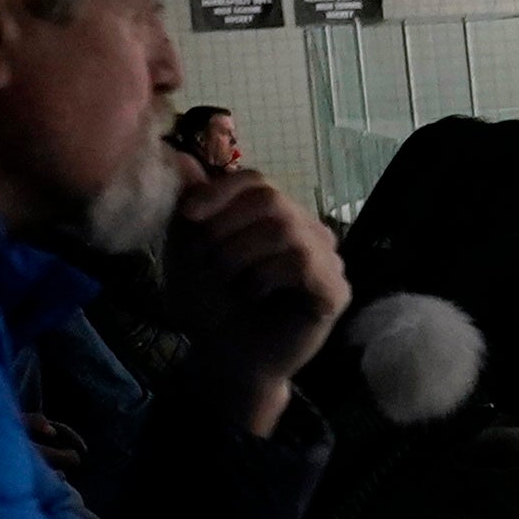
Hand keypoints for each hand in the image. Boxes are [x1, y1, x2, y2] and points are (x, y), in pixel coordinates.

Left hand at [178, 161, 350, 432]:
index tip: (188, 217)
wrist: (226, 358)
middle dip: (227, 229)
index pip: (257, 181)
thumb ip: (189, 207)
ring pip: (286, 229)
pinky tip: (255, 295)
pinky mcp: (336, 291)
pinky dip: (267, 276)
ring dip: (241, 256)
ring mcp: (328, 260)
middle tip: (205, 262)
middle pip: (272, 199)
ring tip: (228, 284)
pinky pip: (304, 262)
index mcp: (278, 217)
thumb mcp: (188, 251)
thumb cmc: (211, 306)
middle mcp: (309, 231)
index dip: (221, 192)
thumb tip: (182, 160)